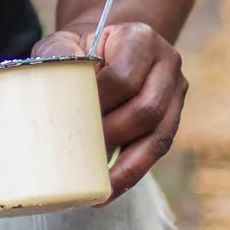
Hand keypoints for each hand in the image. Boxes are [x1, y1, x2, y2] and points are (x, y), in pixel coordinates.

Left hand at [31, 20, 185, 198]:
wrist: (108, 46)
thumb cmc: (81, 48)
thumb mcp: (65, 41)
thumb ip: (56, 54)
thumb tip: (52, 79)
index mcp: (140, 38)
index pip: (123, 77)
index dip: (99, 102)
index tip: (73, 118)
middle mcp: (167, 64)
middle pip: (146, 110)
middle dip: (112, 135)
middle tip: (79, 149)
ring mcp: (176, 92)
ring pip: (158, 137)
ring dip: (125, 163)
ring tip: (95, 184)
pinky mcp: (174, 118)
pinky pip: (157, 151)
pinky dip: (132, 173)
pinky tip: (108, 190)